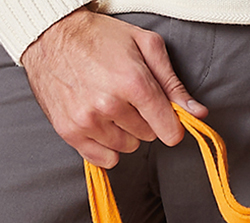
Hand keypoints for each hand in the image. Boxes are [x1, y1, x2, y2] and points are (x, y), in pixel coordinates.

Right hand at [21, 8, 206, 167]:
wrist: (51, 36)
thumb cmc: (100, 38)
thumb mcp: (145, 46)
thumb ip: (173, 83)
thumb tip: (198, 114)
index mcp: (132, 82)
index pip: (168, 130)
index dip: (171, 125)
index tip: (164, 117)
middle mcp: (109, 105)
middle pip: (147, 137)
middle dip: (143, 120)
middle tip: (127, 98)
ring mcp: (88, 121)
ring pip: (126, 148)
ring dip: (123, 132)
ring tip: (109, 106)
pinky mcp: (70, 133)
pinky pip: (104, 160)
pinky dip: (106, 147)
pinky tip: (100, 125)